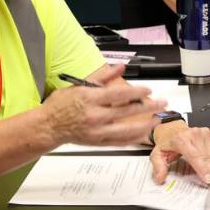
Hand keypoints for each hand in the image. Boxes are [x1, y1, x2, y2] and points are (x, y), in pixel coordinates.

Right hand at [43, 65, 164, 145]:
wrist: (49, 126)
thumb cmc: (61, 105)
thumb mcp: (80, 85)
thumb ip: (103, 77)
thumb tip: (120, 67)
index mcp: (90, 99)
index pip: (119, 95)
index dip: (137, 92)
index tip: (148, 91)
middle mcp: (94, 116)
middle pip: (127, 111)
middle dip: (148, 107)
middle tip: (161, 104)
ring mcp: (97, 131)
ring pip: (126, 130)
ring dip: (145, 125)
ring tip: (157, 120)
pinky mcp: (97, 142)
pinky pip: (120, 142)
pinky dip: (133, 138)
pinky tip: (143, 134)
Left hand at [149, 121, 209, 184]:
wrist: (173, 130)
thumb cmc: (168, 142)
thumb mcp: (158, 154)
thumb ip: (158, 167)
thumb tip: (160, 178)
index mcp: (180, 139)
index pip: (194, 155)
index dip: (202, 168)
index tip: (208, 179)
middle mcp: (194, 134)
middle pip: (206, 157)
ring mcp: (204, 133)